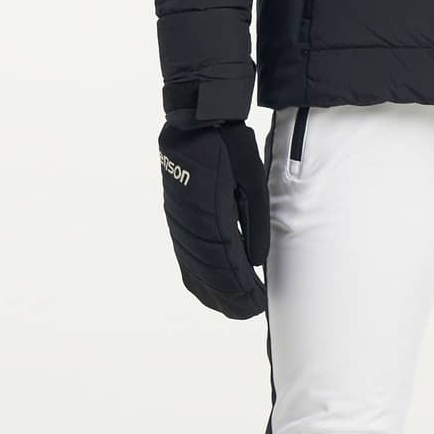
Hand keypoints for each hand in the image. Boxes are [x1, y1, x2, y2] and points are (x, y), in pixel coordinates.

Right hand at [158, 117, 268, 319]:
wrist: (194, 121)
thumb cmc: (228, 145)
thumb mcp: (252, 178)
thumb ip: (256, 220)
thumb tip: (256, 261)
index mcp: (210, 213)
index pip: (226, 263)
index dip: (241, 289)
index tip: (258, 304)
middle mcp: (189, 223)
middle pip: (208, 274)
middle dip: (230, 298)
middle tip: (252, 312)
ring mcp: (179, 223)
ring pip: (193, 270)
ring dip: (214, 293)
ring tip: (236, 307)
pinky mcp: (176, 220)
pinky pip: (184, 258)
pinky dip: (198, 279)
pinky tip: (210, 290)